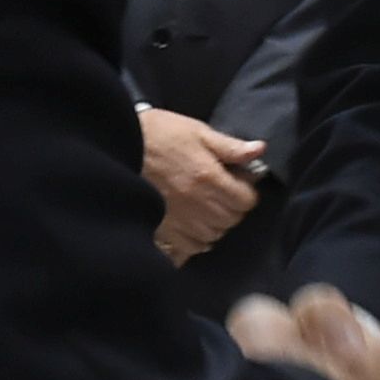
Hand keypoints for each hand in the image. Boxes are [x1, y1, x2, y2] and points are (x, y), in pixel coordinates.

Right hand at [138, 106, 264, 264]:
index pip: (247, 200)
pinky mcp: (163, 232)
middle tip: (219, 193)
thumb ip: (230, 146)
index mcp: (210, 178)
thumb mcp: (197, 131)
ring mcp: (181, 222)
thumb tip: (260, 150)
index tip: (236, 182)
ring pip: (214, 236)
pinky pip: (190, 248)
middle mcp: (199, 205)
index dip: (245, 191)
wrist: (119, 145)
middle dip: (231, 207)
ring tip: (203, 208)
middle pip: (232, 220)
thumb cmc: (159, 134)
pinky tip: (189, 226)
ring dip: (214, 224)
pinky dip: (194, 241)